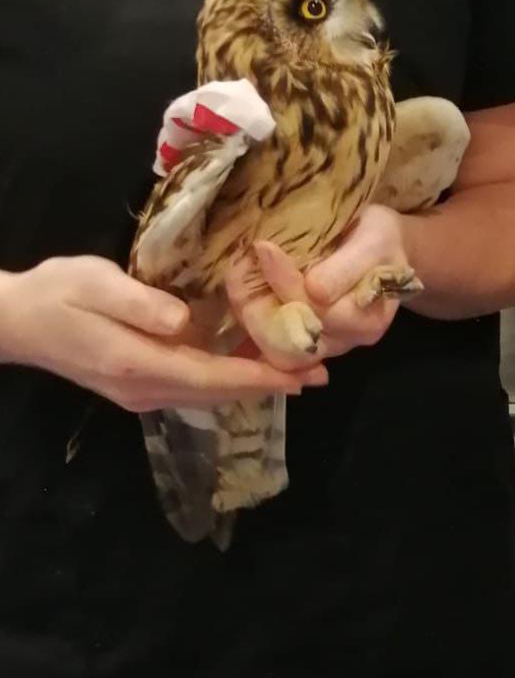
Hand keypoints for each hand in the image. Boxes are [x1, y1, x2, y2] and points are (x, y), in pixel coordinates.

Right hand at [0, 256, 328, 413]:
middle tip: (320, 372)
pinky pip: (193, 387)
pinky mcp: (137, 384)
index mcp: (139, 364)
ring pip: (208, 394)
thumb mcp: (96, 284)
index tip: (304, 374)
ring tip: (297, 371)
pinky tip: (250, 365)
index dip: (262, 378)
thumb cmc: (58, 293)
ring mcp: (140, 392)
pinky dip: (227, 379)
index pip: (214, 378)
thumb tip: (186, 321)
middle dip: (270, 384)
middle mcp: (145, 388)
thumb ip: (141, 303)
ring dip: (252, 384)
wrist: (17, 322)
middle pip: (218, 393)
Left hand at [228, 209, 415, 364]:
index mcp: (368, 320)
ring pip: (278, 342)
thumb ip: (348, 267)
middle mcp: (346, 341)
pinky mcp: (305, 342)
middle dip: (260, 296)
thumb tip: (314, 291)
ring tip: (236, 273)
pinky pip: (273, 341)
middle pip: (293, 330)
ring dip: (251, 308)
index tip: (263, 246)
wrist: (382, 251)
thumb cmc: (380, 240)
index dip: (286, 280)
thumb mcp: (374, 242)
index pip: (319, 308)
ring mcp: (324, 345)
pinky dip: (254, 315)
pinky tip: (242, 288)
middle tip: (238, 261)